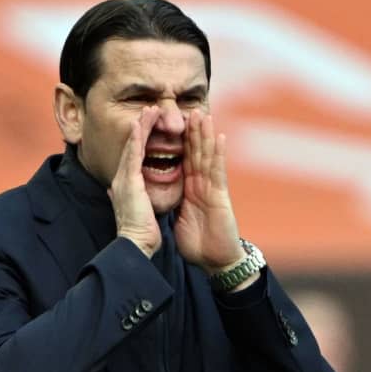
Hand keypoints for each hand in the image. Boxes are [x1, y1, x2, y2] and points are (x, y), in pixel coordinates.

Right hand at [108, 106, 161, 257]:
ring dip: (141, 126)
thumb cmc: (139, 232)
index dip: (140, 140)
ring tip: (150, 110)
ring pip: (133, 146)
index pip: (134, 157)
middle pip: (132, 146)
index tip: (146, 125)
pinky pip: (133, 154)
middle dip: (140, 127)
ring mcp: (123, 179)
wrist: (135, 244)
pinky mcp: (129, 181)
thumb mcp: (135, 210)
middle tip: (149, 110)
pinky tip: (141, 123)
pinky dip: (137, 138)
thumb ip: (130, 199)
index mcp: (125, 186)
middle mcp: (121, 179)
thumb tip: (115, 193)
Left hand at [175, 110, 244, 273]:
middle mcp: (201, 185)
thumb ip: (169, 204)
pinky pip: (218, 172)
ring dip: (205, 135)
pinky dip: (219, 154)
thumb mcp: (176, 219)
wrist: (213, 261)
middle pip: (195, 153)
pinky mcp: (220, 196)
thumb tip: (150, 197)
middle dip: (192, 132)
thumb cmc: (196, 243)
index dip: (177, 143)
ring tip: (203, 115)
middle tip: (187, 109)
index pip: (182, 161)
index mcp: (189, 189)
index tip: (168, 125)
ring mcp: (212, 189)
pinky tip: (219, 137)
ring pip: (207, 156)